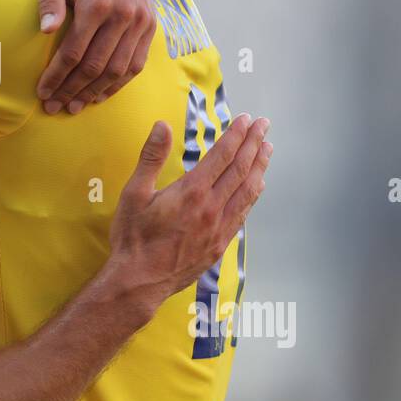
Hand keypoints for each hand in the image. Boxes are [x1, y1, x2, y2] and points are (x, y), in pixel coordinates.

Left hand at [36, 0, 155, 113]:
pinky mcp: (150, 28)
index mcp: (97, 3)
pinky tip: (98, 96)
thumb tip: (46, 31)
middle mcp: (123, 15)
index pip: (74, 51)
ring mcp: (140, 23)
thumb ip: (49, 0)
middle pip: (95, 66)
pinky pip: (135, 65)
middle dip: (71, 90)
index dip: (56, 76)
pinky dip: (116, 85)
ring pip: (116, 70)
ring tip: (73, 106)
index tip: (42, 92)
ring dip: (93, 93)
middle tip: (54, 107)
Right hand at [108, 114, 271, 312]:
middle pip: (241, 169)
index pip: (222, 155)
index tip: (245, 119)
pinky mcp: (220, 244)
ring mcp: (219, 227)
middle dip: (254, 144)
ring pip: (248, 191)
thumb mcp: (134, 193)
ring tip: (267, 149)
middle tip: (263, 125)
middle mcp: (211, 207)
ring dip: (259, 166)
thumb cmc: (133, 237)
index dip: (236, 135)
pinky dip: (253, 194)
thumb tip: (162, 125)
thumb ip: (151, 157)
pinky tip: (257, 186)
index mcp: (192, 191)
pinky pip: (243, 213)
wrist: (140, 281)